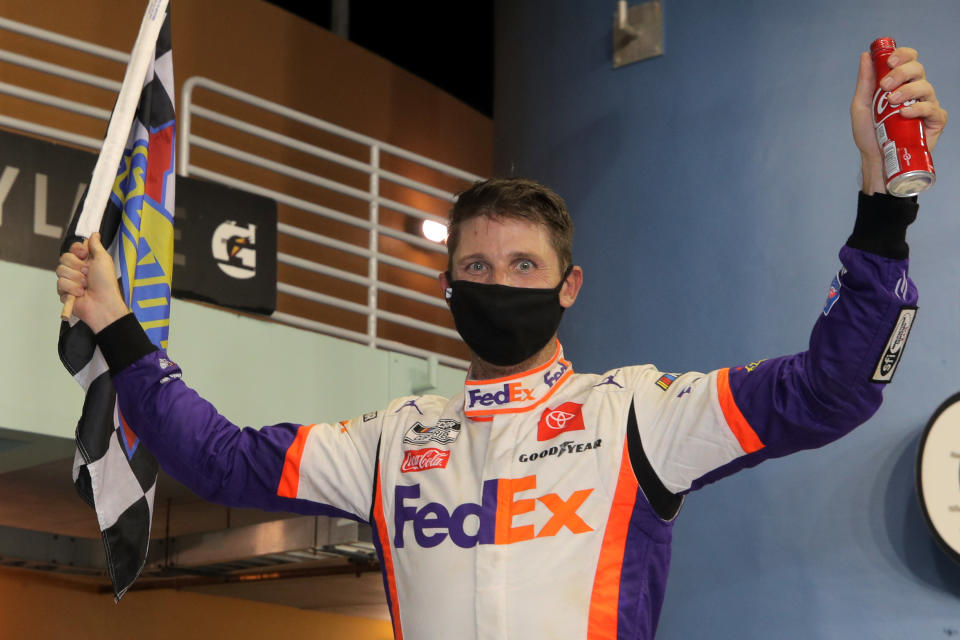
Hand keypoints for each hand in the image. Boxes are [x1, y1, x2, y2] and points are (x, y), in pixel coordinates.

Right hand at [56, 232, 129, 331]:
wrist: (103, 304)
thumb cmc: (106, 283)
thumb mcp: (103, 259)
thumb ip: (96, 245)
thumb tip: (94, 233)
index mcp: (87, 261)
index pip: (72, 249)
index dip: (77, 250)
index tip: (85, 255)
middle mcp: (77, 270)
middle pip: (64, 258)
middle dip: (77, 266)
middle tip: (88, 274)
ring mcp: (69, 281)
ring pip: (60, 271)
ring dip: (75, 278)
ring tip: (86, 286)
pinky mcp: (64, 292)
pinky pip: (59, 284)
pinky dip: (72, 288)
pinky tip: (80, 293)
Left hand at [850, 46, 947, 193]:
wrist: (875, 158)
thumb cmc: (869, 133)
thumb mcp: (861, 105)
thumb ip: (865, 82)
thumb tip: (866, 56)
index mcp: (900, 83)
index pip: (908, 60)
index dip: (902, 55)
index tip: (889, 61)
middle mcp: (915, 91)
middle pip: (918, 69)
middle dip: (901, 73)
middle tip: (885, 85)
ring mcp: (926, 105)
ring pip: (926, 87)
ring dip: (908, 91)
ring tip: (892, 102)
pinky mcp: (935, 121)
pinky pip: (932, 109)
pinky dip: (919, 109)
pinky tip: (905, 113)